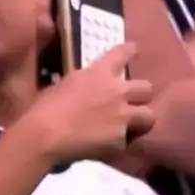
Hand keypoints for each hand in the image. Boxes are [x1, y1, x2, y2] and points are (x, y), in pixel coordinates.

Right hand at [31, 43, 153, 161]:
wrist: (46, 133)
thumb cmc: (46, 106)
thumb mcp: (66, 84)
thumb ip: (84, 83)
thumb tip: (87, 89)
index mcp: (100, 73)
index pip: (122, 54)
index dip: (129, 50)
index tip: (133, 48)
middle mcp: (117, 92)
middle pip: (147, 88)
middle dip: (142, 94)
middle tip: (135, 100)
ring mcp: (122, 117)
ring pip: (149, 117)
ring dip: (142, 119)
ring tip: (133, 126)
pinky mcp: (120, 140)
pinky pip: (127, 141)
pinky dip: (118, 143)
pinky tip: (108, 145)